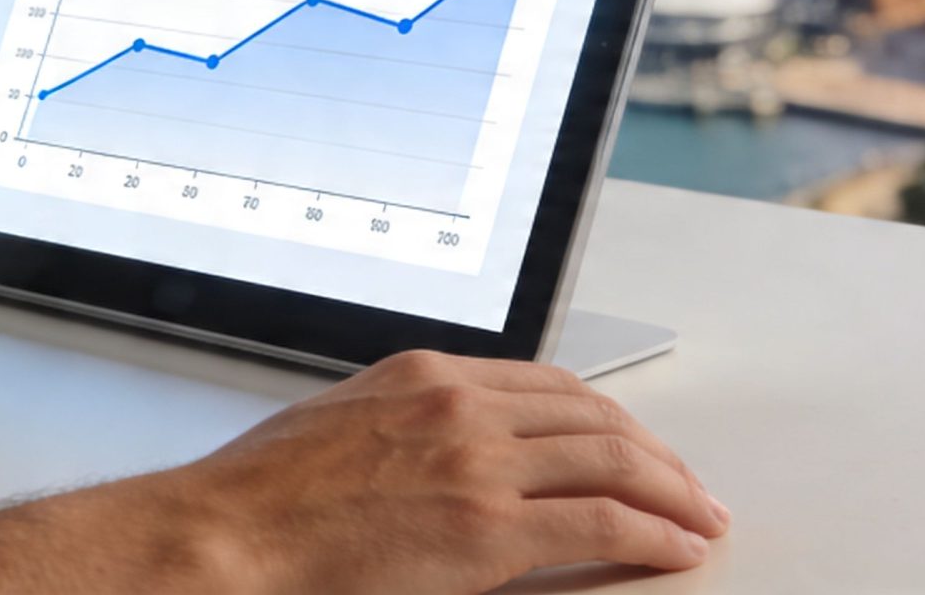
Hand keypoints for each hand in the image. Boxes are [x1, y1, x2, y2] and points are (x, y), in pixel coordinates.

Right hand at [166, 348, 728, 591]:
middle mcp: (458, 405)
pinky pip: (602, 523)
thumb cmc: (261, 499)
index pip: (550, 383)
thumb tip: (450, 458)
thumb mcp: (341, 428)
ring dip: (673, 494)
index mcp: (424, 375)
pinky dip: (655, 535)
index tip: (636, 447)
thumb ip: (408, 428)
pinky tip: (675, 549)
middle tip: (689, 489)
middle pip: (595, 415)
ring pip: (614, 460)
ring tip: (699, 521)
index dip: (609, 418)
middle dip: (657, 454)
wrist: (224, 536)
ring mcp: (476, 463)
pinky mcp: (486, 529)